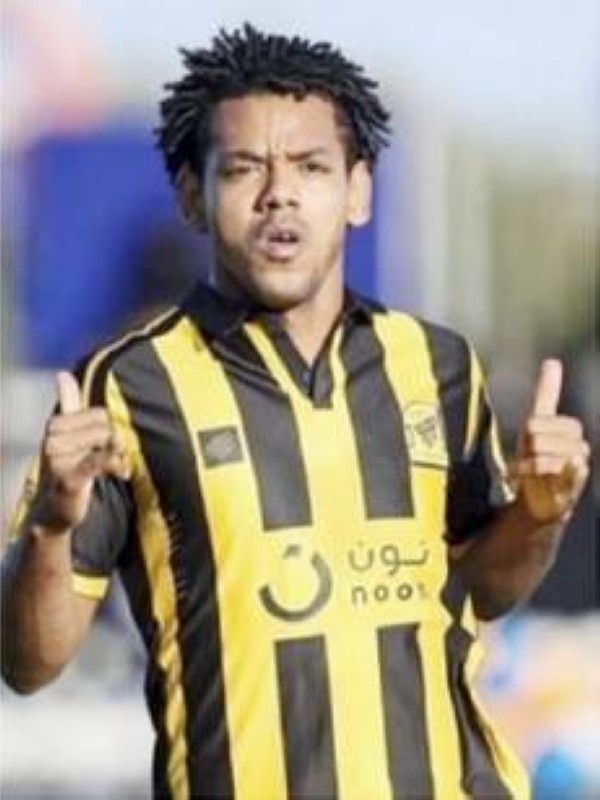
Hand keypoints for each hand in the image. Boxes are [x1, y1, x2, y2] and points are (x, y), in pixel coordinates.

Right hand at [29, 372, 129, 533]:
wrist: (55, 507)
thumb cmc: (66, 466)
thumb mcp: (67, 434)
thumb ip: (67, 403)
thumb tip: (62, 373)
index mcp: (54, 424)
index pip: (98, 413)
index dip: (106, 428)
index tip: (104, 442)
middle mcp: (52, 439)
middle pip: (104, 426)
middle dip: (113, 442)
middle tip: (110, 457)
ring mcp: (57, 460)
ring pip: (106, 441)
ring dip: (118, 457)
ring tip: (116, 468)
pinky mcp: (68, 478)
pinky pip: (100, 461)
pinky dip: (116, 465)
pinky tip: (123, 473)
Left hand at [514, 359, 589, 523]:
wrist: (539, 499)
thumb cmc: (538, 457)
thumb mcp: (537, 424)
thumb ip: (547, 393)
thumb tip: (552, 361)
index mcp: (566, 429)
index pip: (546, 417)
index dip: (531, 427)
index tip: (526, 438)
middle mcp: (575, 446)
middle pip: (541, 435)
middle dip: (527, 446)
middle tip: (525, 459)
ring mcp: (577, 467)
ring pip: (548, 454)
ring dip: (529, 464)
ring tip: (527, 472)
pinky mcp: (574, 487)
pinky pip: (576, 472)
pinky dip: (571, 469)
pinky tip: (570, 466)